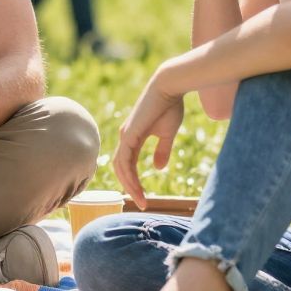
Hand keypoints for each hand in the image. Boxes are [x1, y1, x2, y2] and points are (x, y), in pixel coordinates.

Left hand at [113, 81, 186, 206]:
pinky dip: (129, 176)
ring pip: (120, 167)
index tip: (144, 198)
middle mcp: (125, 137)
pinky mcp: (129, 134)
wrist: (169, 87)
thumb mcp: (167, 134)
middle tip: (142, 203)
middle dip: (130, 187)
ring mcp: (125, 135)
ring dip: (130, 185)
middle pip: (120, 168)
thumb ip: (162, 150)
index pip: (127, 164)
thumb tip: (158, 168)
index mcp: (132, 137)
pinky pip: (125, 161)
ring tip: (141, 200)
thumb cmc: (170, 106)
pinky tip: (137, 187)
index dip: (134, 181)